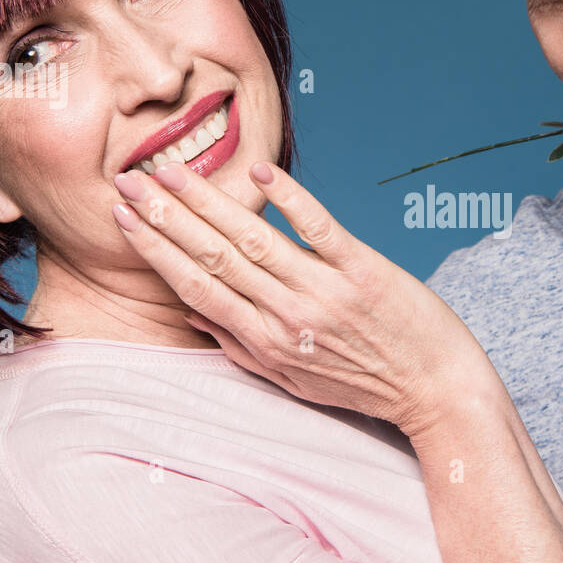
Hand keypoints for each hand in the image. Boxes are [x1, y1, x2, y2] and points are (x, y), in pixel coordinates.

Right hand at [111, 160, 492, 437]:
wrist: (439, 392)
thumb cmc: (367, 387)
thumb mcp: (295, 383)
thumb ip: (243, 350)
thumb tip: (195, 318)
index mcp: (266, 343)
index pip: (196, 289)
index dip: (156, 250)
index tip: (123, 216)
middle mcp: (288, 317)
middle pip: (213, 258)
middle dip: (165, 216)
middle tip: (129, 178)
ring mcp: (326, 293)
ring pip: (254, 239)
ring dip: (208, 201)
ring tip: (172, 171)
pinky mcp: (365, 273)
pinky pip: (321, 230)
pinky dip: (292, 201)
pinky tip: (262, 173)